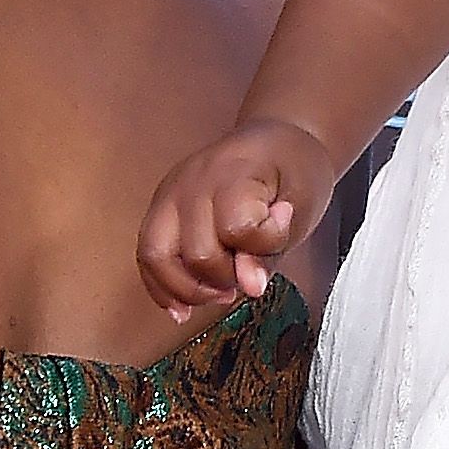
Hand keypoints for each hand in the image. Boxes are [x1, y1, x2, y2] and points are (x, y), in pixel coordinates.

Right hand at [136, 119, 339, 318]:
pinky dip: (161, 286)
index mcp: (232, 172)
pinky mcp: (160, 208)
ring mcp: (169, 194)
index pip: (236, 228)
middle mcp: (191, 182)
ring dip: (187, 289)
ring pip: (155, 256)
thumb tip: (248, 287)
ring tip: (219, 295)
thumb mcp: (302, 206)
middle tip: (249, 273)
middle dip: (225, 277)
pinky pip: (146, 255)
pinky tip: (183, 307)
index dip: (263, 244)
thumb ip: (271, 249)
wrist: (274, 140)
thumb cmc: (293, 169)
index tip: (281, 231)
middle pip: (194, 252)